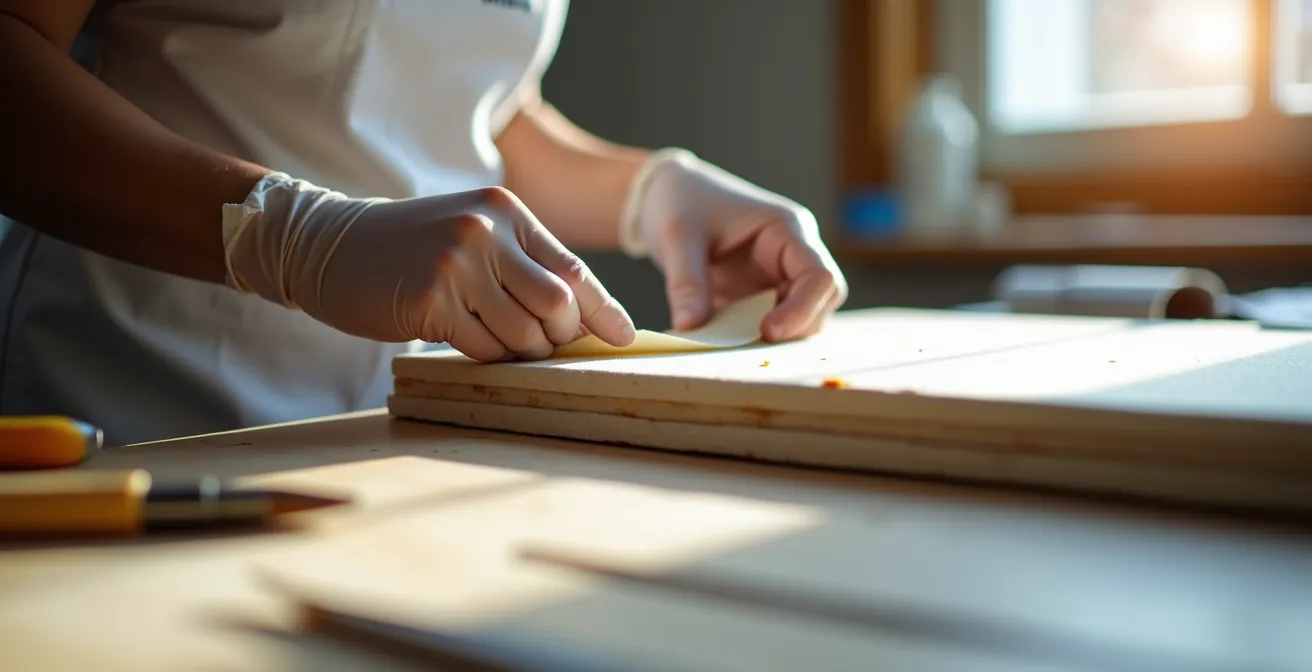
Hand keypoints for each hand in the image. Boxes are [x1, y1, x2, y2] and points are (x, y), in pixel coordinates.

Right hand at [221, 174, 634, 360]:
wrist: (330, 245)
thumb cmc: (412, 249)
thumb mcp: (473, 235)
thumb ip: (524, 265)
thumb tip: (585, 317)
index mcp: (505, 210)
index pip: (573, 268)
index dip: (603, 311)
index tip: (625, 338)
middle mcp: (486, 230)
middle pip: (558, 305)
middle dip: (561, 338)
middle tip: (544, 347)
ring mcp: (458, 263)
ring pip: (523, 333)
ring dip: (522, 352)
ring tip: (500, 343)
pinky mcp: (431, 299)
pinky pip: (483, 348)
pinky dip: (487, 356)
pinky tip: (468, 341)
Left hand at [622, 150, 846, 339]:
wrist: (666, 195)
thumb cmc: (679, 201)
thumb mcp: (677, 237)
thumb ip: (686, 282)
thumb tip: (690, 328)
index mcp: (785, 229)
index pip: (819, 275)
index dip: (803, 308)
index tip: (768, 331)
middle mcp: (791, 255)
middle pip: (821, 301)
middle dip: (796, 328)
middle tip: (752, 346)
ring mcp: (777, 278)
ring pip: (802, 319)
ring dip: (776, 339)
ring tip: (734, 347)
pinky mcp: (758, 297)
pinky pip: (770, 326)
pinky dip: (753, 340)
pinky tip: (726, 344)